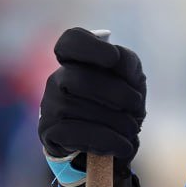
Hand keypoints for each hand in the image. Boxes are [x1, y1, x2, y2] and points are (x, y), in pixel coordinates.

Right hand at [38, 28, 146, 165]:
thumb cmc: (117, 104)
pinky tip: (124, 145)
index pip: (71, 41)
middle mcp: (57, 79)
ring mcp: (49, 105)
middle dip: (118, 94)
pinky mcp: (49, 131)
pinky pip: (78, 133)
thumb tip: (116, 60)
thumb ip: (128, 63)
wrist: (102, 143)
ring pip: (80, 109)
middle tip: (136, 106)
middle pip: (81, 79)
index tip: (113, 58)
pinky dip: (108, 140)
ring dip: (117, 121)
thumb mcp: (131, 80)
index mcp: (76, 60)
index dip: (90, 46)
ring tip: (132, 128)